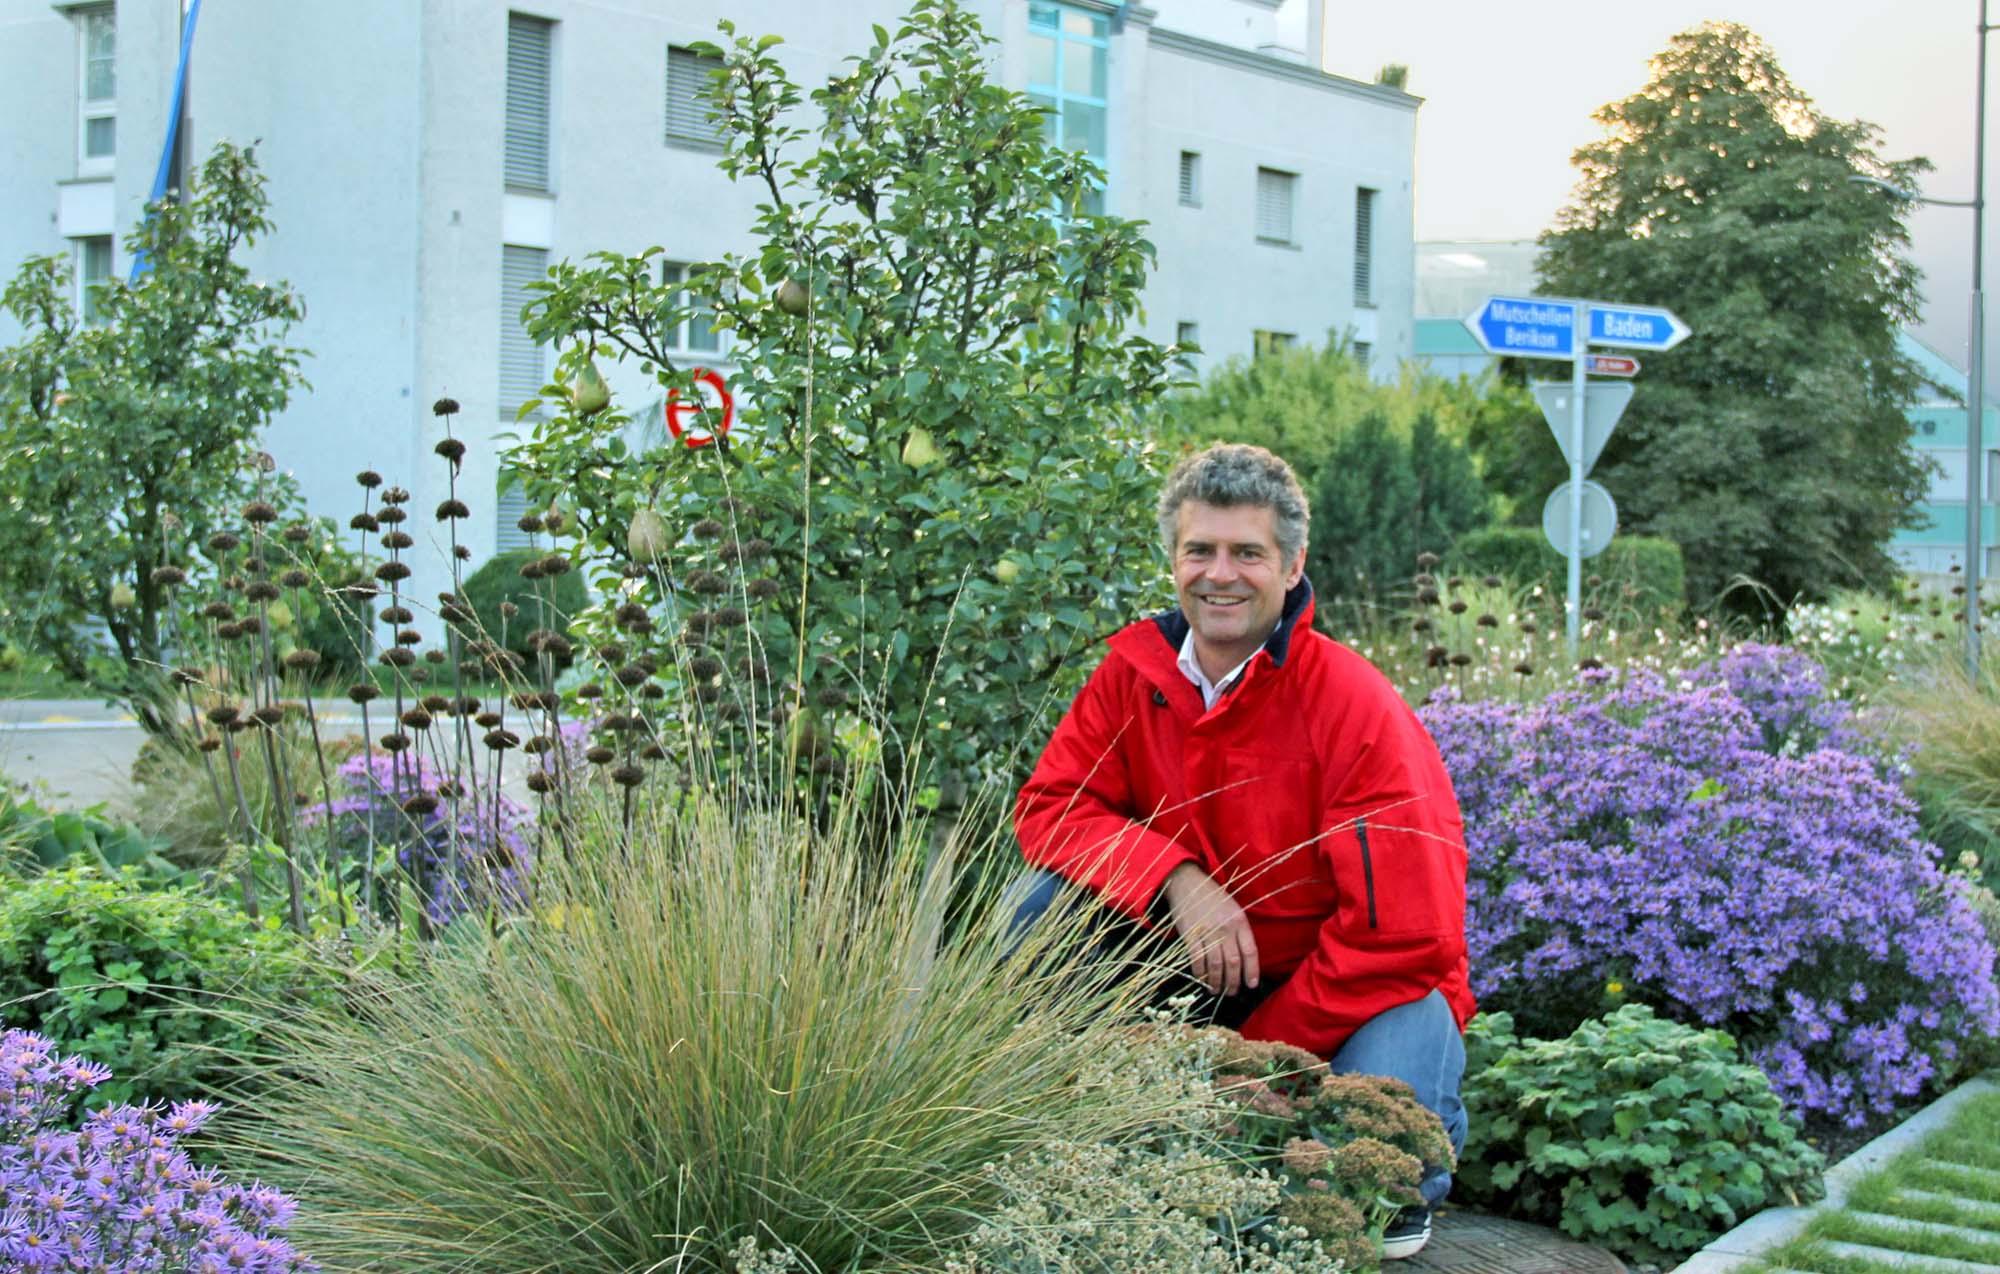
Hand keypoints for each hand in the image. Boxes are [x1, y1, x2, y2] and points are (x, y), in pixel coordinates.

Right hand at [1160, 864, 1259, 996]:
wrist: (1188, 883)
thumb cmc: (1213, 898)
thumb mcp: (1233, 909)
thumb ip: (1240, 932)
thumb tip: (1244, 960)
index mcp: (1240, 921)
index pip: (1250, 951)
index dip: (1252, 971)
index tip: (1251, 985)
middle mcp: (1225, 927)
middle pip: (1233, 962)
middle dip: (1233, 982)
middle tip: (1231, 992)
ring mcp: (1207, 931)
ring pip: (1216, 964)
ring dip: (1217, 982)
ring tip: (1216, 990)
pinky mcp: (1190, 934)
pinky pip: (1197, 959)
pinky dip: (1200, 973)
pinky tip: (1201, 980)